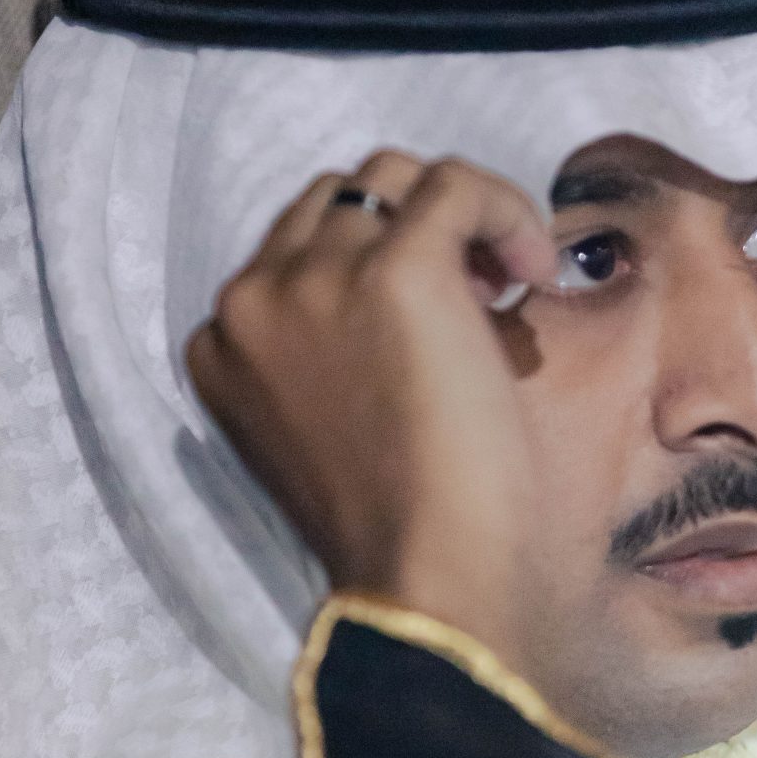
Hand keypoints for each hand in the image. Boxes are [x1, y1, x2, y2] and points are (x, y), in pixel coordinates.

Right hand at [187, 152, 559, 667]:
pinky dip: (506, 211)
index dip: (377, 262)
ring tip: (508, 285)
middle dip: (417, 230)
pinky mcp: (393, 271)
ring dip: (462, 215)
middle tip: (483, 296)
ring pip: (397, 177)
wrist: (428, 580)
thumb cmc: (406, 527)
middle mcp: (251, 300)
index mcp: (221, 343)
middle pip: (343, 198)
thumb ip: (340, 343)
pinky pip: (455, 184)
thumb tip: (443, 266)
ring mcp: (315, 280)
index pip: (299, 244)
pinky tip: (535, 274)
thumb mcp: (335, 420)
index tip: (441, 317)